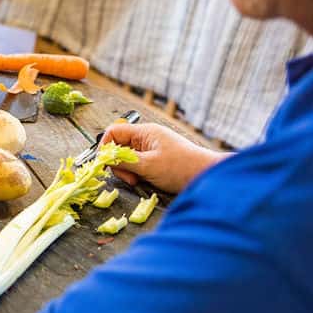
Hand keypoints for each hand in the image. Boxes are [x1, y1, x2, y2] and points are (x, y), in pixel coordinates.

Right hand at [102, 123, 227, 193]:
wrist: (208, 176)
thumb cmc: (181, 168)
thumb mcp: (148, 165)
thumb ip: (124, 161)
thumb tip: (104, 158)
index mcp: (145, 132)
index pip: (114, 132)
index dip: (105, 147)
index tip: (106, 163)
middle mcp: (146, 137)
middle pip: (118, 146)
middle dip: (119, 164)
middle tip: (129, 178)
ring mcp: (151, 148)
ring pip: (127, 157)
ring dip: (128, 171)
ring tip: (138, 180)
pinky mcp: (156, 159)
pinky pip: (137, 164)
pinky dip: (137, 173)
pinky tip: (145, 180)